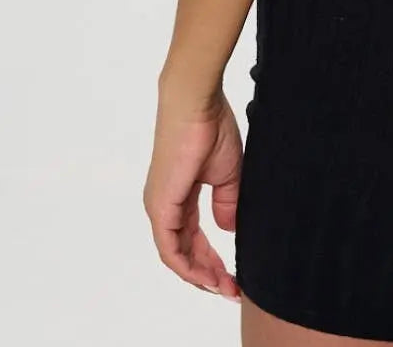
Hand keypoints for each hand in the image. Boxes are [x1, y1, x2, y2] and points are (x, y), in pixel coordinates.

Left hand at [143, 83, 242, 301]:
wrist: (196, 102)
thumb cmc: (210, 127)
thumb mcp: (227, 172)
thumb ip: (226, 202)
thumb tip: (227, 229)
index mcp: (178, 196)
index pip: (192, 239)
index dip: (212, 260)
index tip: (233, 276)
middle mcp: (165, 206)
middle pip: (184, 252)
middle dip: (209, 273)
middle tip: (231, 289)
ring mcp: (160, 207)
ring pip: (177, 255)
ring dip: (200, 274)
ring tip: (225, 286)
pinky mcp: (161, 205)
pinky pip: (170, 248)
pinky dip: (188, 266)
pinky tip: (207, 276)